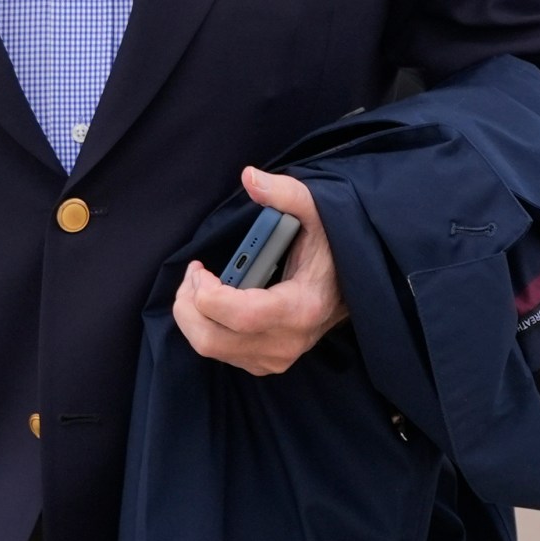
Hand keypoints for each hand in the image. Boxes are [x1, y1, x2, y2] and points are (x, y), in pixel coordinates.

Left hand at [172, 166, 347, 375]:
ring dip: (192, 314)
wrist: (351, 286)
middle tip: (194, 275)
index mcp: (302, 307)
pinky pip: (220, 352)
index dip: (208, 294)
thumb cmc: (331, 248)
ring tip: (201, 284)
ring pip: (210, 348)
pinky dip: (205, 326)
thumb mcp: (318, 212)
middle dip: (188, 304)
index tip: (200, 267)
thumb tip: (249, 177)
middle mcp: (287, 342)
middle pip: (213, 339)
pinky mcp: (265, 363)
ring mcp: (276, 358)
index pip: (241, 316)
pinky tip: (215, 301)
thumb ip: (285, 193)